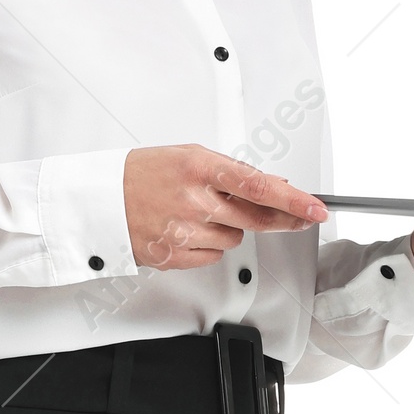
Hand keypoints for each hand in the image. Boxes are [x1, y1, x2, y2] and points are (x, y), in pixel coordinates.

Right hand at [123, 145, 326, 271]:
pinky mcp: (176, 256)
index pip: (259, 186)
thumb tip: (273, 186)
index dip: (293, 200)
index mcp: (199, 167)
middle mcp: (194, 200)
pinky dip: (207, 245)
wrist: (97, 201)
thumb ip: (232, 172)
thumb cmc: (140, 175)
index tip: (315, 207)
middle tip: (298, 217)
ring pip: (234, 239)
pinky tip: (186, 230)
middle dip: (282, 219)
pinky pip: (213, 256)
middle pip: (256, 219)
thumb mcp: (188, 157)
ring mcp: (185, 231)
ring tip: (198, 214)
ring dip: (228, 228)